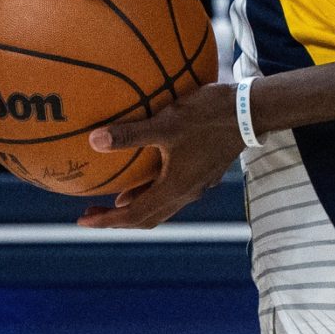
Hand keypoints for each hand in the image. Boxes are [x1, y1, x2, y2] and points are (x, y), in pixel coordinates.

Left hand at [75, 83, 241, 228]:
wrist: (251, 112)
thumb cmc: (209, 116)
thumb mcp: (166, 123)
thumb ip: (131, 133)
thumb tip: (93, 140)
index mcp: (175, 187)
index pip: (134, 215)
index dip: (106, 221)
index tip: (82, 221)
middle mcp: (186, 192)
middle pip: (148, 218)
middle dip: (118, 220)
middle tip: (94, 215)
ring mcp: (198, 183)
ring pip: (162, 206)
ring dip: (137, 206)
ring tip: (115, 199)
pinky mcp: (205, 172)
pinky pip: (173, 192)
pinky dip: (153, 192)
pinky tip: (147, 173)